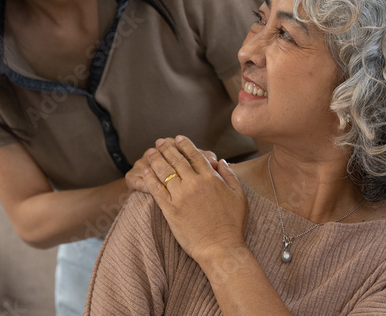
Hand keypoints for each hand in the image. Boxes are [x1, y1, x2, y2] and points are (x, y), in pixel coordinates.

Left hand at [143, 136, 247, 263]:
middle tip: (160, 142)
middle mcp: (194, 183)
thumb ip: (230, 176)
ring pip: (165, 171)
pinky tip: (145, 172)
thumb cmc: (233, 224)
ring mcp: (181, 196)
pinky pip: (156, 190)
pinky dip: (150, 179)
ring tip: (150, 152)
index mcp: (211, 178)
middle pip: (177, 160)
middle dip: (167, 148)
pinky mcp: (170, 209)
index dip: (185, 145)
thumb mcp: (239, 196)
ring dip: (156, 159)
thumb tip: (221, 161)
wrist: (221, 248)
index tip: (178, 138)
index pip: (195, 155)